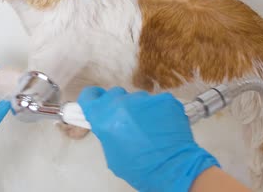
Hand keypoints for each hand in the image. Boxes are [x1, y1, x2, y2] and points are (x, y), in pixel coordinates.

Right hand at [78, 87, 218, 191]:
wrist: (173, 167)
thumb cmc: (139, 167)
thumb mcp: (112, 153)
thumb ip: (106, 131)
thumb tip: (109, 122)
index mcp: (104, 118)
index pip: (89, 96)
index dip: (92, 99)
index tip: (96, 103)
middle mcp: (122, 104)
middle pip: (114, 94)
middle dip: (118, 105)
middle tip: (126, 120)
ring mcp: (145, 99)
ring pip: (137, 98)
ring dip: (139, 108)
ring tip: (148, 125)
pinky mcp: (165, 99)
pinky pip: (156, 102)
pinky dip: (157, 110)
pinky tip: (162, 124)